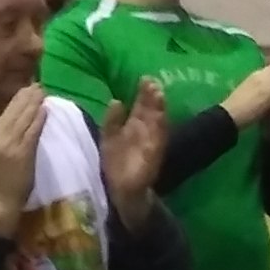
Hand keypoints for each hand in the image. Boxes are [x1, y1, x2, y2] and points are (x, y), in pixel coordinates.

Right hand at [0, 85, 50, 232]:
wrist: (0, 200)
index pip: (6, 113)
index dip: (17, 99)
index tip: (27, 86)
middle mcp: (0, 139)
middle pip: (14, 113)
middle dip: (26, 97)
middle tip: (38, 83)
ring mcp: (12, 146)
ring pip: (23, 119)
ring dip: (34, 104)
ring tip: (42, 91)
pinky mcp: (23, 154)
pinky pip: (32, 132)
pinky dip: (38, 120)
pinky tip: (44, 110)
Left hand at [100, 80, 170, 212]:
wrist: (121, 190)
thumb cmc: (115, 163)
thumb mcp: (109, 137)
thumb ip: (112, 120)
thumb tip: (116, 100)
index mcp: (134, 126)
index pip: (141, 106)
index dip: (143, 93)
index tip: (145, 79)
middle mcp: (145, 132)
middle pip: (150, 111)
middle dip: (152, 97)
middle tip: (153, 82)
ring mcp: (150, 143)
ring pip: (156, 123)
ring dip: (158, 110)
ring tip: (158, 94)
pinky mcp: (152, 156)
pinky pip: (157, 142)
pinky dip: (159, 131)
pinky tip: (160, 119)